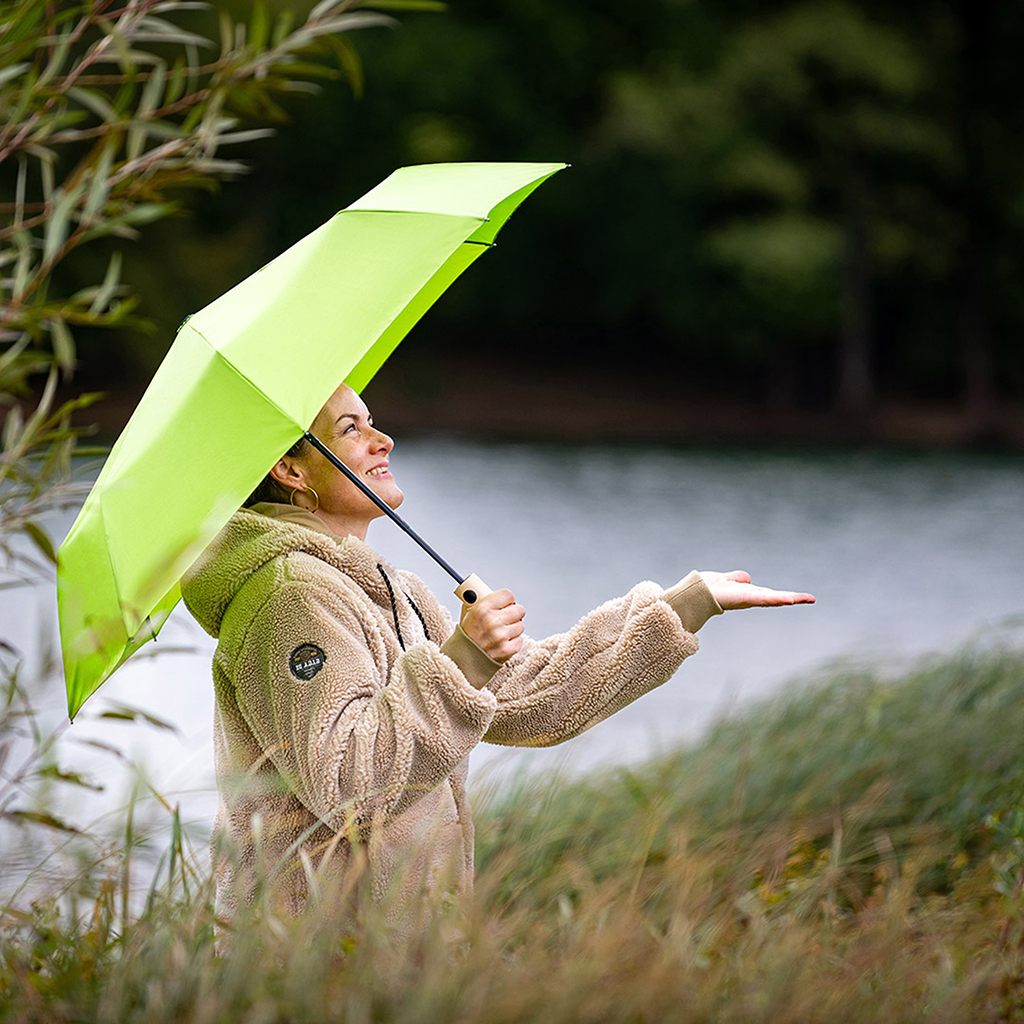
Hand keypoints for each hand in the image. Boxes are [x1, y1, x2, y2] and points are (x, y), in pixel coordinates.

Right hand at [460, 588, 525, 662]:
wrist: (462, 660)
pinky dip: (514, 642)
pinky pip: (520, 640)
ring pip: (520, 625)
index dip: (508, 599)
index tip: (506, 603)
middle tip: (507, 618)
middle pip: (519, 609)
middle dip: (514, 613)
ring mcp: (501, 636)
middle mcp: (493, 621)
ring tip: (502, 633)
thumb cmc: (466, 636)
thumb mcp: (467, 614)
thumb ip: (478, 601)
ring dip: (513, 629)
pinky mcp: (507, 649)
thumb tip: (483, 589)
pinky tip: (503, 643)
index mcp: (482, 608)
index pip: (508, 595)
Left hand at [700, 570, 814, 610]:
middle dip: (794, 598)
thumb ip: (736, 579)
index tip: (796, 597)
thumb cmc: (707, 588)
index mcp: (747, 593)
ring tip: (807, 599)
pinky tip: (789, 600)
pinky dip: (777, 599)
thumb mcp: (726, 580)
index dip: (783, 595)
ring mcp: (749, 599)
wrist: (695, 593)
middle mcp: (750, 598)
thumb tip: (746, 579)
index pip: (769, 594)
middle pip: (776, 597)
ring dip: (790, 598)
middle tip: (811, 599)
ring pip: (774, 598)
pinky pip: (764, 599)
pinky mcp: (745, 598)